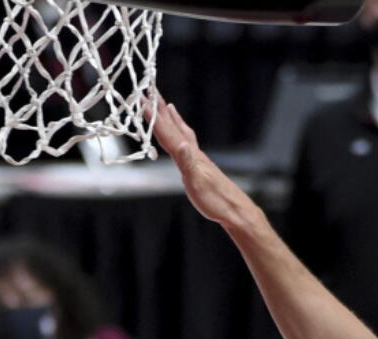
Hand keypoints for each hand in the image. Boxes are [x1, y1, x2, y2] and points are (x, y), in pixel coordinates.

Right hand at [151, 99, 253, 227]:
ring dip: (171, 118)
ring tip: (166, 105)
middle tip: (151, 90)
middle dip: (161, 108)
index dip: (154, 117)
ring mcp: (196, 157)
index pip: (168, 132)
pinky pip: (186, 143)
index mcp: (189, 155)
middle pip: (174, 126)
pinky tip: (181, 136)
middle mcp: (192, 152)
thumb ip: (188, 162)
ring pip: (181, 132)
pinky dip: (181, 134)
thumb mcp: (198, 182)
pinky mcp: (200, 165)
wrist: (234, 209)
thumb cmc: (215, 199)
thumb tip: (180, 144)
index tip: (143, 99)